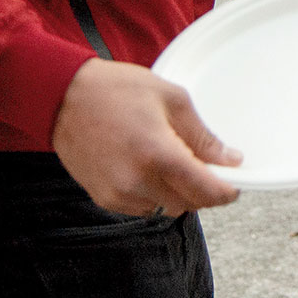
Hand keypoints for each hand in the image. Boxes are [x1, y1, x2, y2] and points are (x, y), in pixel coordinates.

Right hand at [51, 58, 242, 217]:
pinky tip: (148, 167)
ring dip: (177, 192)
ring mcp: (118, 193)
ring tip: (171, 161)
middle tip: (205, 167)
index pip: (205, 191)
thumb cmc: (117, 90)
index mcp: (159, 154)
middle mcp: (138, 181)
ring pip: (165, 207)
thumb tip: (229, 159)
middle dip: (203, 190)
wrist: (64, 97)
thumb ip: (202, 135)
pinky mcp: (103, 198)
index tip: (234, 187)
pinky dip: (153, 194)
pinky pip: (141, 206)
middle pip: (188, 204)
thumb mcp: (171, 99)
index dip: (226, 193)